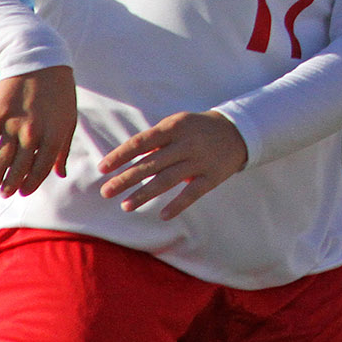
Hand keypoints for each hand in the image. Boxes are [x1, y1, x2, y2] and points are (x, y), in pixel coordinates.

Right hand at [0, 65, 76, 198]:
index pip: (41, 169)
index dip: (32, 183)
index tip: (25, 192)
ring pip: (2, 159)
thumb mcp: (69, 118)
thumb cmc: (59, 92)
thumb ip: (63, 148)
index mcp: (54, 135)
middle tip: (6, 195)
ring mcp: (13, 125)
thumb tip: (61, 174)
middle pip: (19, 168)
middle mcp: (33, 133)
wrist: (39, 61)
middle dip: (12, 185)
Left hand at [98, 111, 247, 219]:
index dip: (121, 155)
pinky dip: (177, 205)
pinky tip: (162, 216)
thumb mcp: (177, 124)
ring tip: (125, 206)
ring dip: (145, 194)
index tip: (103, 168)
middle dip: (126, 179)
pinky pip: (192, 193)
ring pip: (167, 180)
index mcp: (175, 127)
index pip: (142, 142)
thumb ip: (155, 140)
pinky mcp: (213, 176)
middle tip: (106, 192)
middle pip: (151, 164)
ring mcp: (200, 160)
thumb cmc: (197, 129)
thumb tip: (126, 160)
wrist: (239, 131)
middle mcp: (187, 143)